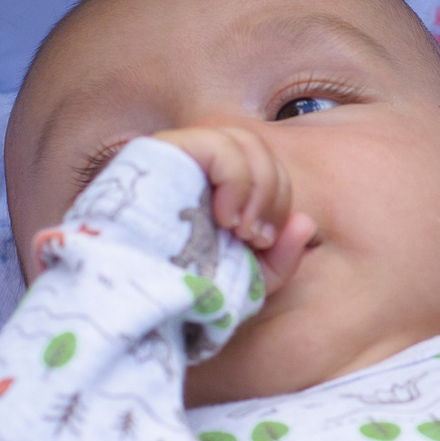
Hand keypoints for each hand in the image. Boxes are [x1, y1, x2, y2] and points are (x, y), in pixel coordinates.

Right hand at [152, 125, 315, 291]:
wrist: (134, 300)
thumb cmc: (185, 291)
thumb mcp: (245, 282)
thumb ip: (281, 260)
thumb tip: (305, 221)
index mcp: (213, 184)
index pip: (264, 164)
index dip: (278, 198)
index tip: (263, 241)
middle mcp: (194, 163)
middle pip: (257, 147)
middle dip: (271, 194)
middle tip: (254, 238)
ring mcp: (176, 153)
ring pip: (242, 140)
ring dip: (256, 188)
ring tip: (238, 230)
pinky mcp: (159, 152)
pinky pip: (216, 145)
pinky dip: (235, 180)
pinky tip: (225, 217)